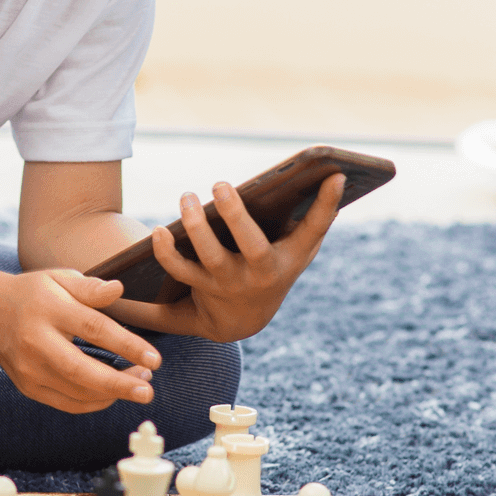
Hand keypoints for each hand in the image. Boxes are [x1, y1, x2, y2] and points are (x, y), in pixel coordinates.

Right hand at [0, 270, 163, 413]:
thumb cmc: (34, 294)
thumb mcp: (60, 279)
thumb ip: (90, 287)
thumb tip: (119, 290)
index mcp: (48, 309)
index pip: (93, 329)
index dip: (127, 345)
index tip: (155, 359)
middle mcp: (35, 341)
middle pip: (81, 370)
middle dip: (118, 384)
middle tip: (148, 390)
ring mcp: (29, 368)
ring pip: (75, 392)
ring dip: (111, 394)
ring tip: (139, 385)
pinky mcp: (28, 387)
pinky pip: (67, 403)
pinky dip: (94, 403)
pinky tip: (114, 393)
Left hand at [122, 173, 345, 342]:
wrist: (243, 320)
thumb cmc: (273, 268)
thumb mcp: (297, 249)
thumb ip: (315, 218)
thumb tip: (335, 177)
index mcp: (289, 259)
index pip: (314, 230)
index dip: (327, 204)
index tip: (335, 175)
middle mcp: (261, 273)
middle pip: (251, 245)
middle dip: (236, 214)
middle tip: (220, 183)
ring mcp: (230, 282)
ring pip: (210, 256)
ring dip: (195, 225)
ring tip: (187, 197)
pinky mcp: (201, 286)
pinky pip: (180, 268)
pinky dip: (166, 250)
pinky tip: (160, 230)